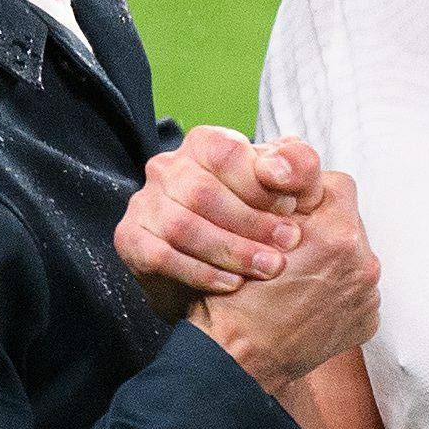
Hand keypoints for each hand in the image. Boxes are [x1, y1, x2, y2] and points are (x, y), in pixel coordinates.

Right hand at [116, 127, 323, 316]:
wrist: (221, 276)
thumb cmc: (260, 222)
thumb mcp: (289, 190)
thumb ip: (298, 168)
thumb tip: (278, 169)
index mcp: (205, 144)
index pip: (227, 153)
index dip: (261, 184)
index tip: (293, 210)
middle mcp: (167, 167)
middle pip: (203, 192)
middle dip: (250, 223)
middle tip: (286, 247)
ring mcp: (144, 202)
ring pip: (183, 226)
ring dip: (230, 250)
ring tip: (266, 268)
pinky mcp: (130, 238)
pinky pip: (161, 256)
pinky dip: (201, 272)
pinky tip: (232, 283)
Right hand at [191, 173, 379, 392]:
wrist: (238, 359)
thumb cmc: (236, 296)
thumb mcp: (252, 230)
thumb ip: (284, 199)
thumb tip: (299, 178)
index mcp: (337, 233)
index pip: (340, 185)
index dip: (312, 193)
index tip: (293, 211)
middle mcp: (362, 263)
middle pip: (348, 222)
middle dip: (324, 228)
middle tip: (290, 246)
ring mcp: (367, 295)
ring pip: (353, 256)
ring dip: (332, 260)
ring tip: (297, 277)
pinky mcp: (367, 320)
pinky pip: (357, 290)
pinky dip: (337, 291)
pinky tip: (308, 301)